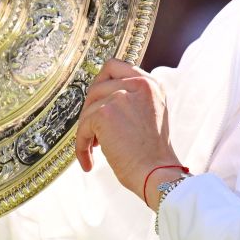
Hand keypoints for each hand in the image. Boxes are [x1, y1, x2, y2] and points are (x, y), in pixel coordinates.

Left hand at [75, 59, 181, 207]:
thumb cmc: (154, 154)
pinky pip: (83, 127)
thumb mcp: (151, 114)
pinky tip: (89, 161)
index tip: (97, 100)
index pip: (116, 66)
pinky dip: (82, 145)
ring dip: (88, 130)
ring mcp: (121, 96)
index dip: (101, 82)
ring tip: (95, 148)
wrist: (157, 174)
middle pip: (98, 86)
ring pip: (89, 108)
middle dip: (92, 109)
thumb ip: (132, 98)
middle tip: (95, 130)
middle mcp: (138, 84)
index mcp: (151, 83)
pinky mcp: (105, 113)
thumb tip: (101, 98)